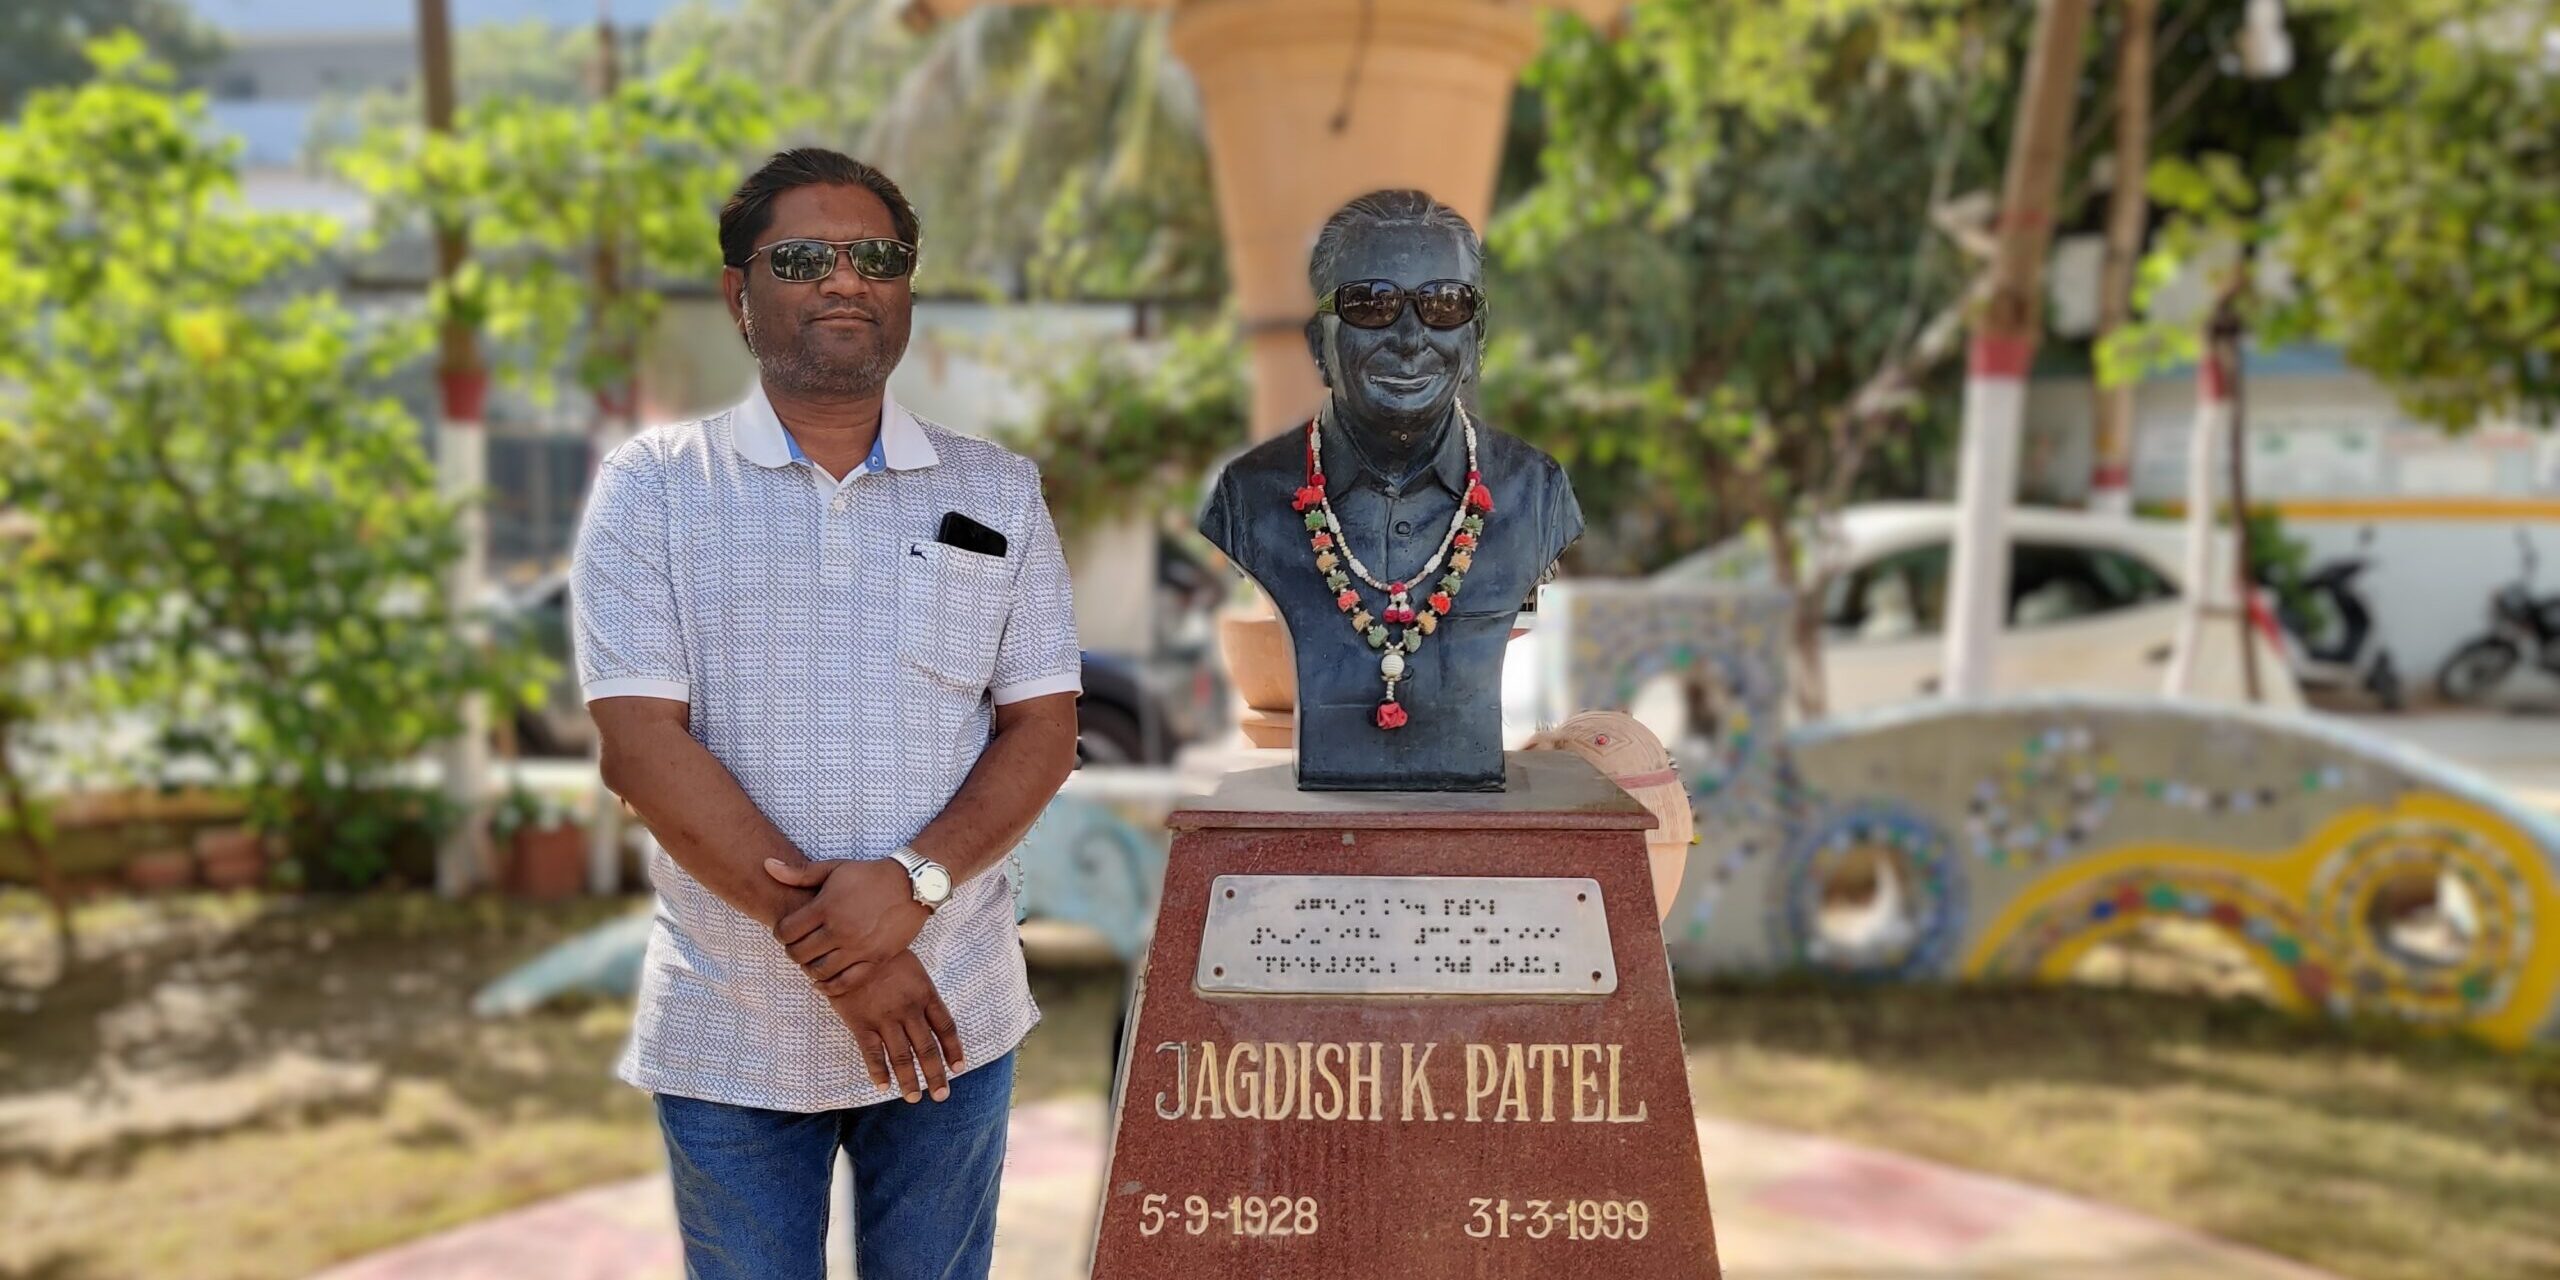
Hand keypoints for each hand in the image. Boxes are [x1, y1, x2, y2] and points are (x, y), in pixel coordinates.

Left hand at [764, 857, 930, 985]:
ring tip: (811, 960)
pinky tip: (822, 982)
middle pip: (799, 953)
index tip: (786, 931)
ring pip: (819, 971)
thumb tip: (767, 865)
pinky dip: (829, 987)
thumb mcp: (834, 868)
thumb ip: (799, 872)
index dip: (780, 933)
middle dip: (792, 951)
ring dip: (809, 968)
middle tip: (797, 946)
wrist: (912, 885)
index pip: (786, 931)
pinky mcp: (875, 960)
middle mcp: (840, 930)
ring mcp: (858, 948)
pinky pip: (846, 983)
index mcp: (826, 907)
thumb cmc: (870, 875)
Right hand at [817, 950, 964, 1101]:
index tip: (958, 1068)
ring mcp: (885, 1018)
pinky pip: (872, 1053)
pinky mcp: (861, 1023)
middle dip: (935, 1075)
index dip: (953, 1050)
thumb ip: (922, 991)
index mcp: (925, 994)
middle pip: (927, 1048)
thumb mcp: (913, 967)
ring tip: (913, 1098)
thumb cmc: (884, 952)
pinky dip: (878, 1072)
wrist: (851, 944)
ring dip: (909, 1081)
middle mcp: (909, 1010)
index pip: (946, 1028)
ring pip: (901, 1057)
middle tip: (941, 1096)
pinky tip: (883, 1086)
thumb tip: (932, 1016)